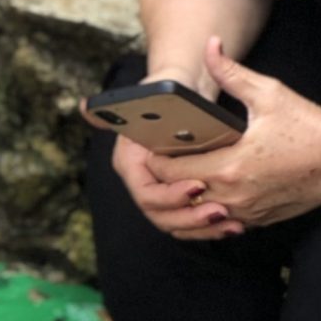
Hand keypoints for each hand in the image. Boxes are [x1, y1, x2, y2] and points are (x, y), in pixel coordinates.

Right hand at [109, 70, 241, 241]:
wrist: (182, 95)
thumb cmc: (166, 92)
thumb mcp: (149, 94)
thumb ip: (122, 105)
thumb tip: (85, 107)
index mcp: (130, 162)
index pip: (145, 192)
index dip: (170, 194)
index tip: (198, 186)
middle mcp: (143, 182)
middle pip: (161, 215)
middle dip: (190, 217)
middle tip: (219, 211)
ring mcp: (161, 193)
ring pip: (177, 224)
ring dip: (203, 228)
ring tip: (231, 223)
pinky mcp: (180, 200)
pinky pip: (192, 222)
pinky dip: (211, 227)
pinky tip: (235, 225)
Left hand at [146, 39, 320, 229]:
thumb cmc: (308, 124)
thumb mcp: (268, 93)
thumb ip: (231, 73)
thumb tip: (210, 46)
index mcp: (230, 167)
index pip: (169, 172)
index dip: (155, 159)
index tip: (155, 145)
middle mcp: (234, 197)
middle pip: (177, 196)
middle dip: (166, 179)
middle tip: (165, 158)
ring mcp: (247, 214)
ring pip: (197, 215)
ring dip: (188, 196)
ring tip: (184, 174)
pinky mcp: (259, 221)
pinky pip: (221, 222)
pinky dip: (211, 208)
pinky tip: (212, 188)